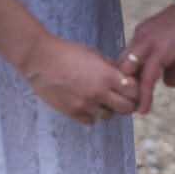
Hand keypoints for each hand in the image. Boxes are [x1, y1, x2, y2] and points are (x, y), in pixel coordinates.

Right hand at [18, 32, 139, 123]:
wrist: (39, 58)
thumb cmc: (67, 52)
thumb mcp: (94, 55)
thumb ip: (111, 69)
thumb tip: (125, 79)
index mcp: (107, 75)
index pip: (135, 91)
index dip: (135, 91)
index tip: (131, 89)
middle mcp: (99, 92)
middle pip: (127, 108)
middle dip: (127, 103)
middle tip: (121, 99)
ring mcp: (86, 104)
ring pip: (109, 116)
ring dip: (108, 109)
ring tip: (99, 99)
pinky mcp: (73, 112)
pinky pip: (91, 120)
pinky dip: (92, 114)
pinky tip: (86, 103)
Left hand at [120, 3, 174, 113]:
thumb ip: (173, 66)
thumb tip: (168, 84)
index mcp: (143, 34)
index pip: (128, 59)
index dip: (127, 78)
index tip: (128, 93)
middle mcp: (140, 38)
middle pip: (122, 67)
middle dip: (122, 87)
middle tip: (124, 106)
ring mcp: (147, 44)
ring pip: (129, 74)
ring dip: (130, 95)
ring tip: (131, 112)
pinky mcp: (158, 52)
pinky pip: (146, 78)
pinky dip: (144, 95)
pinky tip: (143, 109)